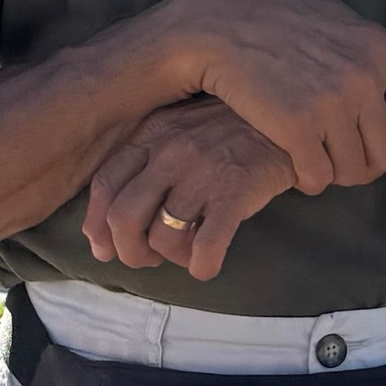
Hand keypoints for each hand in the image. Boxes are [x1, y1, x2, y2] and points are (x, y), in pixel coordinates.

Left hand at [83, 97, 294, 280]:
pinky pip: (206, 246)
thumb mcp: (180, 130)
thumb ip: (144, 164)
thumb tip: (104, 229)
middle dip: (130, 250)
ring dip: (171, 258)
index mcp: (152, 133)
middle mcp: (171, 150)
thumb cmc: (230, 130)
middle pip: (124, 217)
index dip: (98, 224)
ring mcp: (202, 171)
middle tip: (148, 258)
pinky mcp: (235, 191)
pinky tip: (208, 265)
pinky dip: (202, 266)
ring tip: (187, 253)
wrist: (287, 120)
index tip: (106, 248)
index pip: (104, 184)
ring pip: (162, 237)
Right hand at [147, 0, 385, 194]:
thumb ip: (380, 48)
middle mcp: (362, 77)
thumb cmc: (278, 21)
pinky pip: (318, 177)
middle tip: (346, 157)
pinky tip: (294, 161)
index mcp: (377, 48)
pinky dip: (308, 178)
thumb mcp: (337, 22)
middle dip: (369, 161)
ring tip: (315, 154)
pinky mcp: (299, 129)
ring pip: (353, 169)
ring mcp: (332, 104)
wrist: (220, 26)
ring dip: (336, 171)